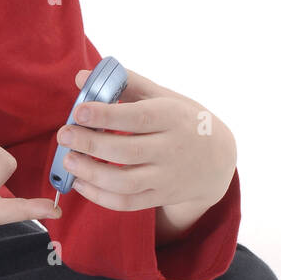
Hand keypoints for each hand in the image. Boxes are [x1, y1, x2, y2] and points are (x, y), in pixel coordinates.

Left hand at [55, 67, 236, 213]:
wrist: (216, 159)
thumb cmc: (181, 119)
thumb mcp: (162, 96)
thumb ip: (124, 84)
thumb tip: (81, 77)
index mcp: (173, 117)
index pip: (138, 118)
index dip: (106, 116)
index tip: (79, 112)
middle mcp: (172, 149)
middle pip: (127, 152)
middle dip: (90, 144)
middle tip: (64, 135)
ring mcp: (167, 177)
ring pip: (125, 182)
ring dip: (91, 173)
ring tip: (68, 160)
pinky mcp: (160, 196)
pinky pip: (127, 203)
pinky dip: (100, 197)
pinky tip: (81, 183)